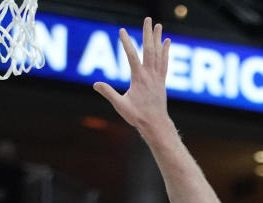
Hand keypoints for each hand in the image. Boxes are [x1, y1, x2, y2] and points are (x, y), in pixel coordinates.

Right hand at [94, 17, 170, 132]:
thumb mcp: (120, 106)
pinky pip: (164, 62)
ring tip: (158, 25)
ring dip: (157, 38)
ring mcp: (157, 77)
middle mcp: (150, 75)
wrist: (155, 124)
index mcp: (139, 79)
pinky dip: (165, 51)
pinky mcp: (161, 81)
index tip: (122, 30)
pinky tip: (167, 42)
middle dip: (147, 33)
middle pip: (149, 49)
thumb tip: (95, 84)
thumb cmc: (137, 116)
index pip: (131, 56)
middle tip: (147, 19)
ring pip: (158, 53)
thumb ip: (108, 93)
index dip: (126, 42)